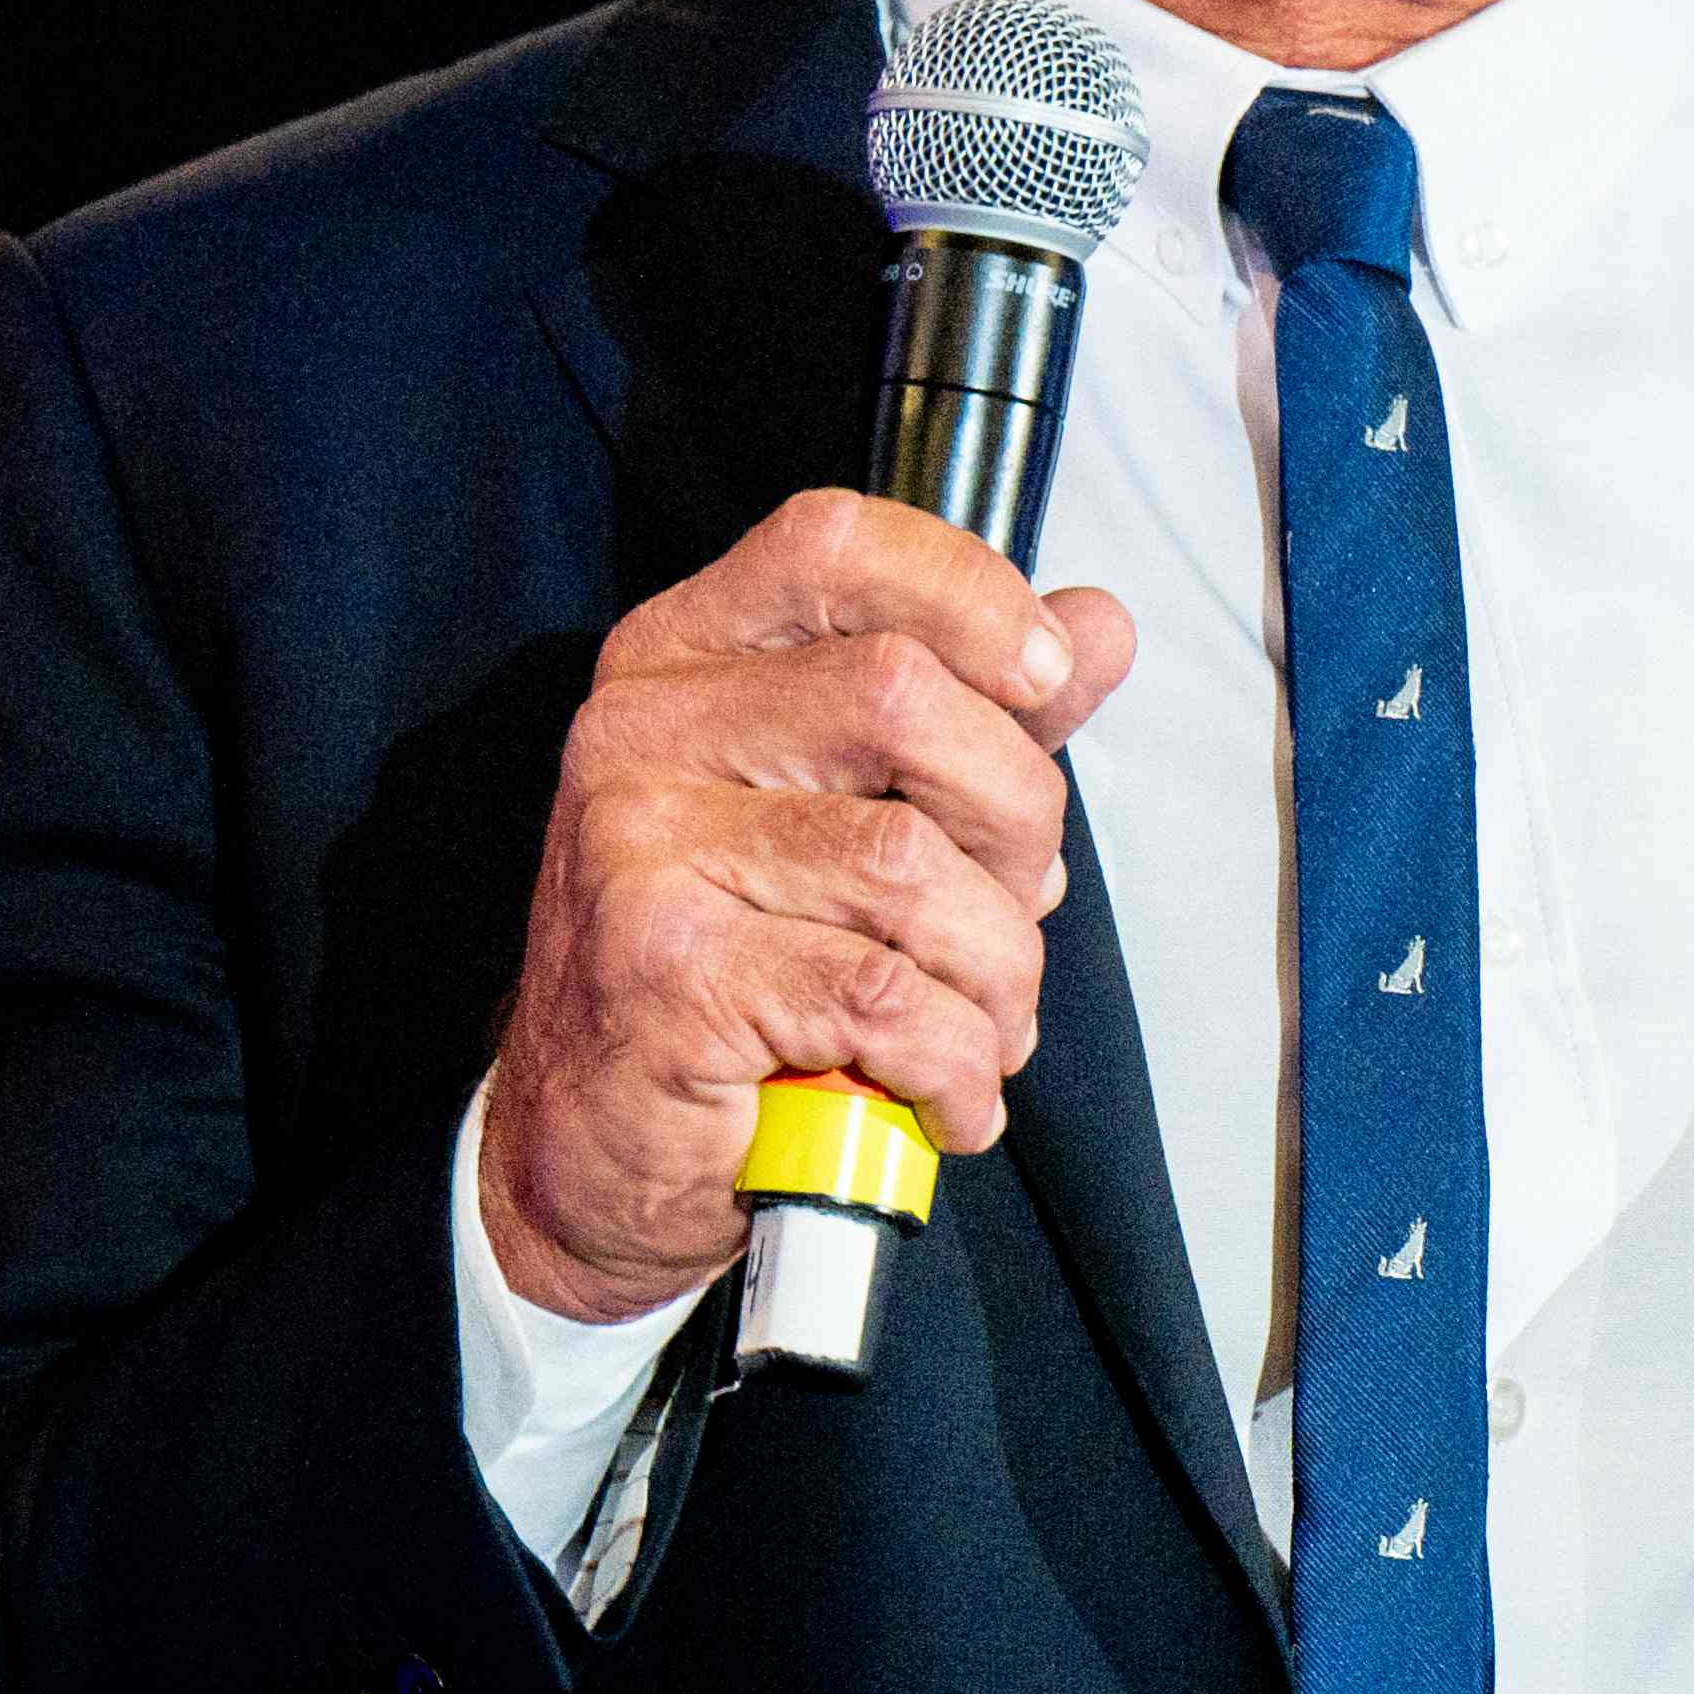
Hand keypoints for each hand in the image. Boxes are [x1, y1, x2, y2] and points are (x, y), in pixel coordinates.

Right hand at [475, 488, 1134, 1324]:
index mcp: (681, 662)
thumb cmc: (731, 969)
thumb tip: (1102, 625)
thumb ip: (971, 717)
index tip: (1043, 673)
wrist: (591, 1149)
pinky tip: (946, 1096)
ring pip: (911, 868)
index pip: (830, 544)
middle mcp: (641, 733)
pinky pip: (886, 996)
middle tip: (1016, 909)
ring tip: (984, 1027)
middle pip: (900, 697)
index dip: (966, 590)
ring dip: (997, 974)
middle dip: (1015, 821)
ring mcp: (640, 848)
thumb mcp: (840, 815)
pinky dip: (957, 1063)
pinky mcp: (668, 972)